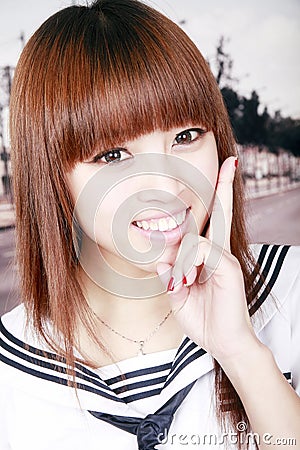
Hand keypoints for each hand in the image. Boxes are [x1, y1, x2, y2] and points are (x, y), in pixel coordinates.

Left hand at [156, 156, 257, 361]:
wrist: (224, 343)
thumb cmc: (204, 319)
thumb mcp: (178, 295)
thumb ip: (170, 275)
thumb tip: (161, 259)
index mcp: (207, 257)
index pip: (209, 224)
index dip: (212, 203)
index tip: (219, 177)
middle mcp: (218, 252)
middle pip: (221, 212)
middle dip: (224, 186)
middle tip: (231, 162)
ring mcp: (225, 258)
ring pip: (194, 239)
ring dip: (180, 262)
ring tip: (182, 285)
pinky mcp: (229, 267)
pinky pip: (202, 251)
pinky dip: (187, 265)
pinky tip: (188, 281)